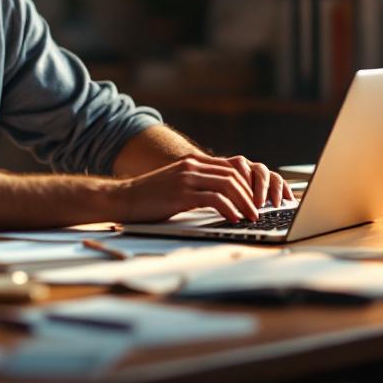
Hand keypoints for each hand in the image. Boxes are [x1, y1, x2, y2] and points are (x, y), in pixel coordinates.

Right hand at [115, 154, 293, 222]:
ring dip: (245, 202)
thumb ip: (196, 185)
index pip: (230, 168)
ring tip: (252, 217)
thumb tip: (220, 199)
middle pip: (233, 175)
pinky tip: (234, 218)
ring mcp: (187, 179)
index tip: (256, 199)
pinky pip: (214, 199)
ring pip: (228, 185)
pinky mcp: (181, 194)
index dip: (247, 184)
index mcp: (192, 163)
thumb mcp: (176, 184)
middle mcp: (192, 167)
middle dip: (251, 194)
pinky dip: (229, 209)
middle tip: (259, 211)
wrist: (123, 198)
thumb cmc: (149, 197)